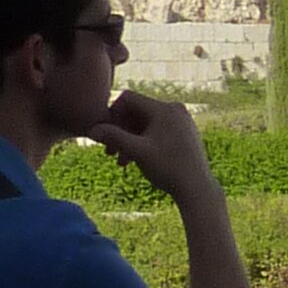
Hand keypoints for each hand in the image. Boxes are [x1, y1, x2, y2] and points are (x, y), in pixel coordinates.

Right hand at [85, 93, 215, 201]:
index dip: (112, 114)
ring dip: (130, 139)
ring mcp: (181, 120)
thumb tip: (90, 130)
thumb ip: (114, 137)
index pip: (128, 98)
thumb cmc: (168, 169)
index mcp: (164, 109)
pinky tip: (135, 160)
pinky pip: (156, 129)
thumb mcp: (137, 152)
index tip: (105, 135)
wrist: (197, 188)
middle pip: (136, 111)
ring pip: (145, 122)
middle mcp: (174, 109)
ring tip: (122, 161)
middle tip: (110, 152)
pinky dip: (143, 141)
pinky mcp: (183, 132)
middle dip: (120, 130)